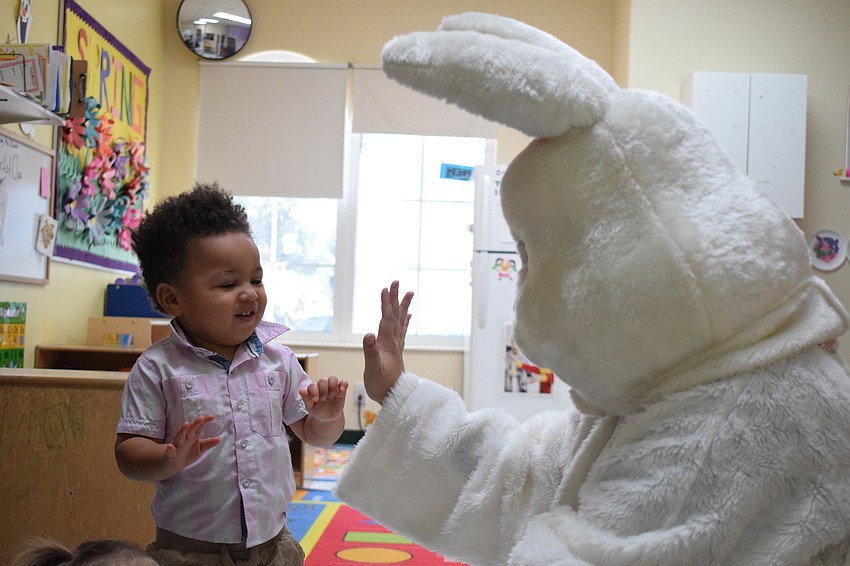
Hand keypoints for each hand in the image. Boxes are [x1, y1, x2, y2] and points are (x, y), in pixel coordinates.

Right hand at [163, 415, 219, 476]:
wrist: (173, 464)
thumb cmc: (187, 453)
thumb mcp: (199, 448)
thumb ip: (208, 443)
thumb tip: (219, 439)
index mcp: (192, 436)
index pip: (199, 426)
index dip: (204, 421)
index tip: (212, 417)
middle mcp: (185, 438)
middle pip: (190, 430)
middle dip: (195, 424)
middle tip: (201, 418)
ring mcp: (177, 446)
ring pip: (179, 437)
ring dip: (182, 431)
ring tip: (186, 424)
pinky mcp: (170, 455)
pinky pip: (170, 452)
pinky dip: (170, 449)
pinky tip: (170, 447)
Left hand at [299, 376, 347, 420]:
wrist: (328, 418)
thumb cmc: (318, 411)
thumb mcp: (310, 407)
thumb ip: (306, 399)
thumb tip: (301, 390)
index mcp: (314, 389)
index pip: (313, 385)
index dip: (314, 391)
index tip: (315, 400)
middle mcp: (323, 386)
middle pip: (323, 381)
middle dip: (323, 390)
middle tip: (323, 399)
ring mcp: (332, 387)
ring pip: (333, 379)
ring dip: (332, 387)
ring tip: (331, 396)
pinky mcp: (341, 390)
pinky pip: (344, 382)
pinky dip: (343, 384)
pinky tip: (341, 389)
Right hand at [362, 280, 412, 403]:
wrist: (395, 397)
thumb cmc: (382, 385)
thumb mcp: (373, 369)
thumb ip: (370, 352)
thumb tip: (368, 334)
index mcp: (387, 343)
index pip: (387, 318)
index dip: (386, 303)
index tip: (386, 288)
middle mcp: (394, 342)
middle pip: (395, 315)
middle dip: (395, 298)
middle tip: (396, 282)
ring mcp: (396, 346)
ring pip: (400, 321)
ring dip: (402, 306)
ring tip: (409, 293)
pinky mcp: (396, 351)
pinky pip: (401, 330)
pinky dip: (404, 321)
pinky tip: (408, 316)